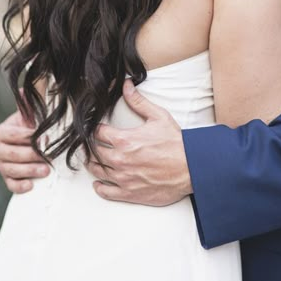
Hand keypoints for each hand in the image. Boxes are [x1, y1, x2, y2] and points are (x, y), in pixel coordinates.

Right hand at [0, 110, 49, 192]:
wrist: (33, 144)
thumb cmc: (33, 126)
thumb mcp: (31, 114)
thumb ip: (28, 103)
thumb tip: (25, 89)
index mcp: (2, 132)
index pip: (12, 135)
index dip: (28, 136)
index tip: (44, 137)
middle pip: (12, 154)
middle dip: (31, 155)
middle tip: (48, 156)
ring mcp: (2, 165)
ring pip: (11, 170)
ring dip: (29, 171)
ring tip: (46, 170)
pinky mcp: (8, 179)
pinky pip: (11, 185)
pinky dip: (20, 186)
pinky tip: (31, 185)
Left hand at [88, 80, 191, 205]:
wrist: (191, 168)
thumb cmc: (176, 144)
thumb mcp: (158, 116)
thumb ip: (138, 101)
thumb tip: (126, 86)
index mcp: (124, 140)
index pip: (97, 133)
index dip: (94, 129)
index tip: (94, 129)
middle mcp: (120, 160)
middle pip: (94, 153)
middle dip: (90, 147)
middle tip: (90, 144)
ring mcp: (124, 178)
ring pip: (98, 172)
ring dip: (93, 165)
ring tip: (92, 161)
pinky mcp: (130, 193)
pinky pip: (107, 192)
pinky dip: (100, 188)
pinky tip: (99, 183)